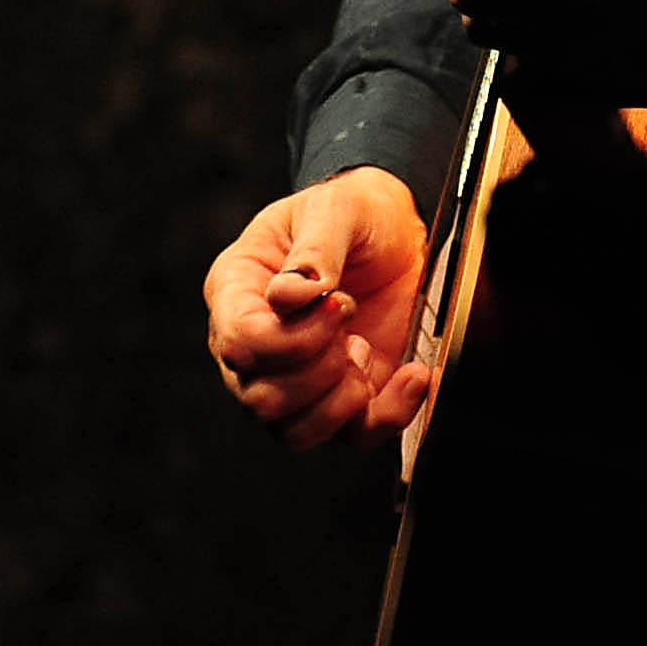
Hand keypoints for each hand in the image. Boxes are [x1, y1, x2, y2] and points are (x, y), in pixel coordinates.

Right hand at [202, 166, 433, 452]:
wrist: (396, 229)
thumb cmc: (354, 212)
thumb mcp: (336, 208)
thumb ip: (315, 248)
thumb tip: (292, 295)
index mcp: (236, 292)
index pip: (239, 343)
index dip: (292, 337)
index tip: (338, 301)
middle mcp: (254, 346)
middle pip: (261, 400)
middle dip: (318, 368)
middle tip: (349, 316)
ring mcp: (294, 380)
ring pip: (293, 432)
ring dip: (342, 400)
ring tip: (363, 347)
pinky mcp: (342, 398)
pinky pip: (352, 437)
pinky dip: (389, 414)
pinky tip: (410, 373)